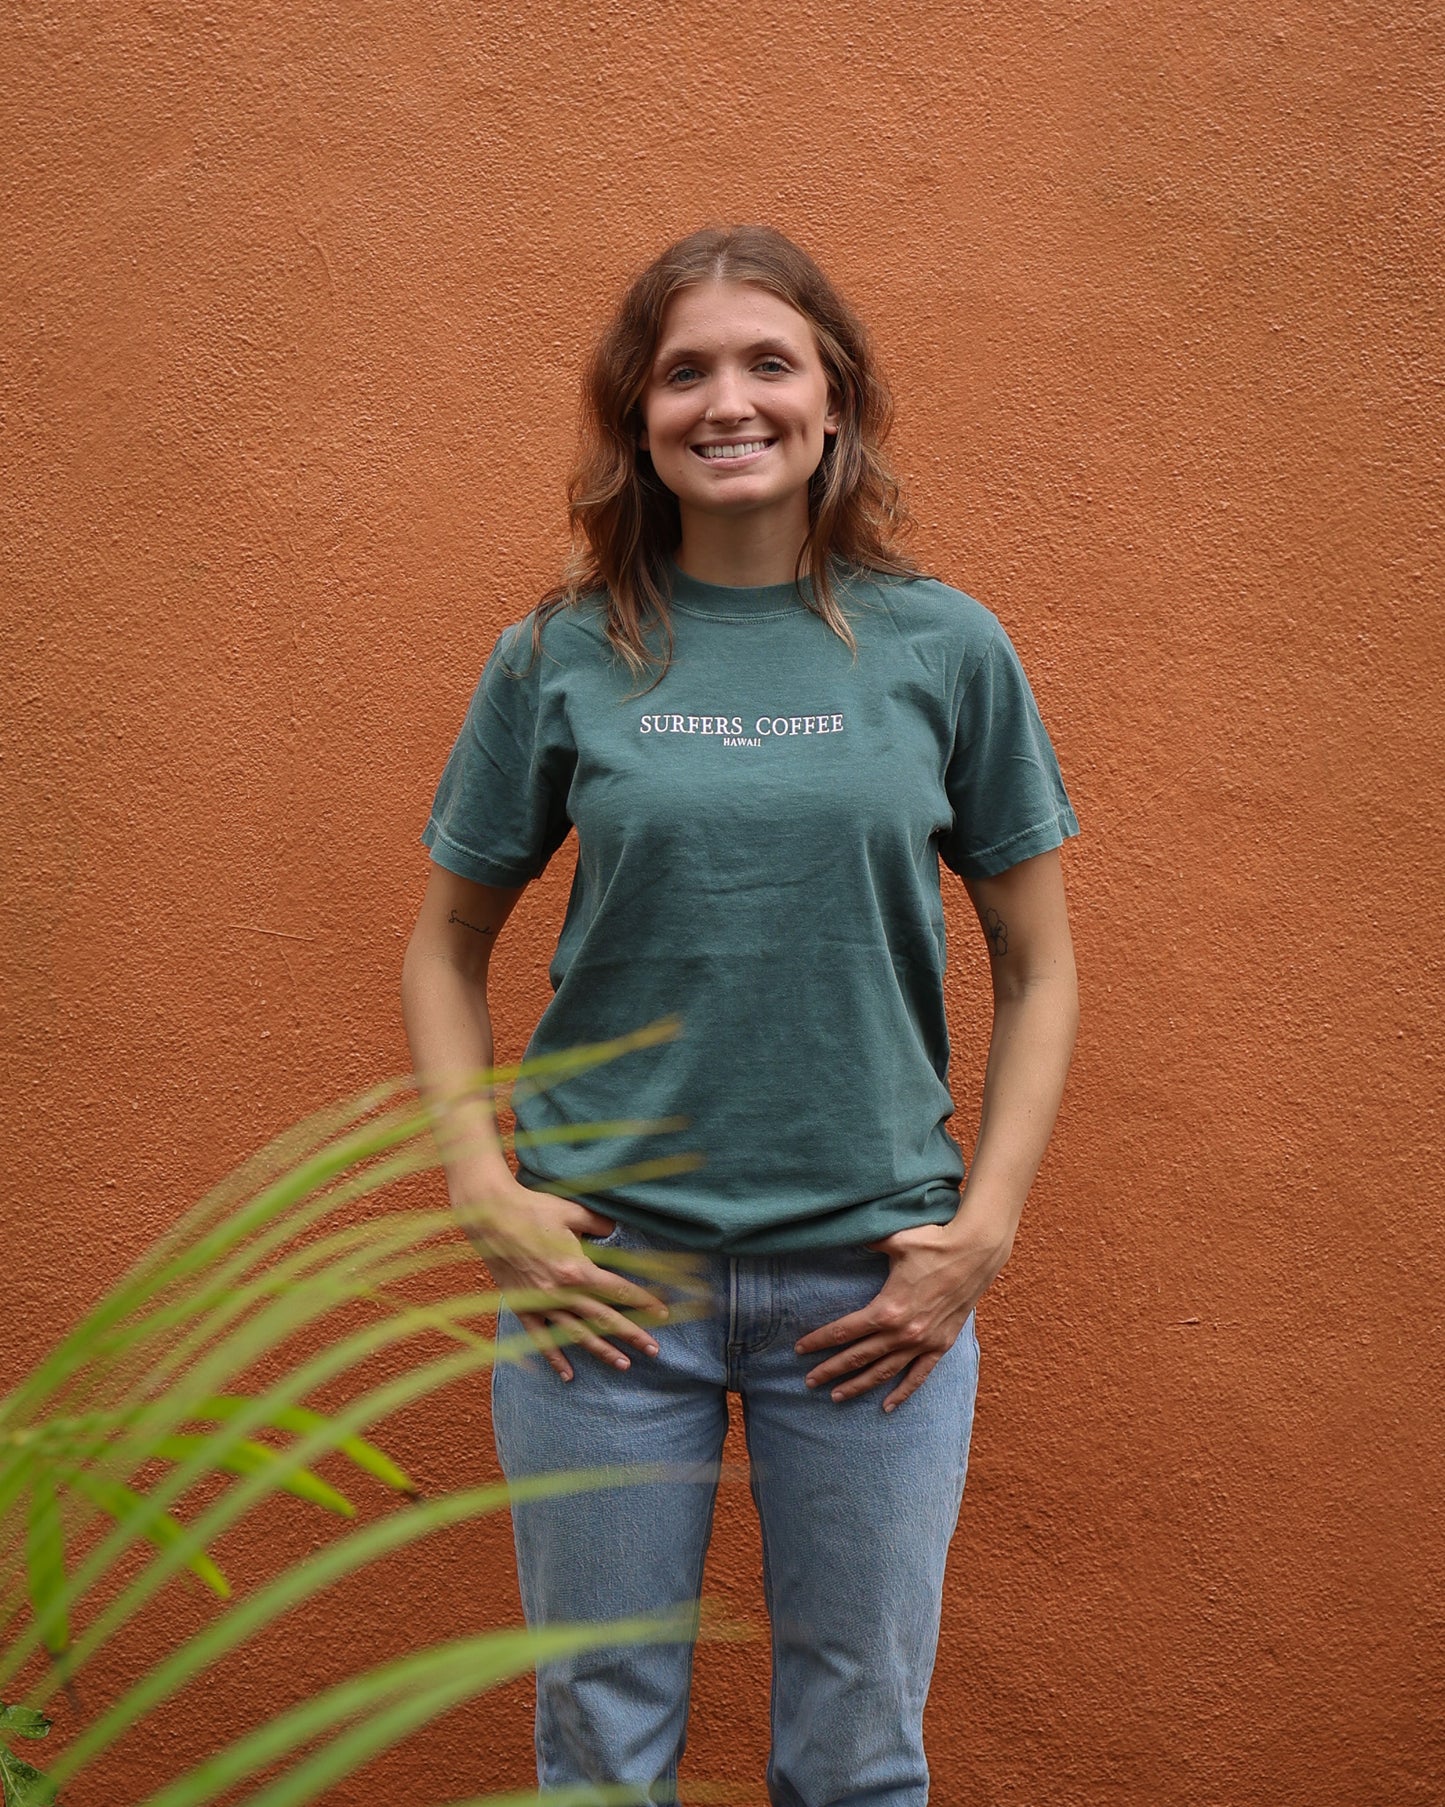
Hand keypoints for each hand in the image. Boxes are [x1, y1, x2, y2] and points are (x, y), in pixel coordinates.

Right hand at [453, 1176, 670, 1382]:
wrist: (489, 1216)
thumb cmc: (533, 1209)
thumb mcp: (573, 1212)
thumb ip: (600, 1224)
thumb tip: (618, 1230)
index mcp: (577, 1269)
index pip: (618, 1291)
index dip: (643, 1302)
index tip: (662, 1314)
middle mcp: (561, 1292)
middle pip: (604, 1318)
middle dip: (632, 1335)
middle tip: (654, 1351)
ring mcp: (540, 1303)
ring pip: (577, 1333)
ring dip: (601, 1351)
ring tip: (624, 1365)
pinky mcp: (521, 1307)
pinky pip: (540, 1338)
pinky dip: (554, 1357)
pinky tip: (568, 1375)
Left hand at [793, 1209, 1014, 1411]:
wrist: (975, 1253)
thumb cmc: (933, 1242)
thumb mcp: (894, 1239)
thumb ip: (866, 1241)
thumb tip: (846, 1234)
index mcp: (887, 1308)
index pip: (844, 1331)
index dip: (819, 1341)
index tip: (799, 1349)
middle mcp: (903, 1332)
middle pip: (858, 1357)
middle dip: (830, 1370)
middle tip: (808, 1382)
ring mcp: (923, 1342)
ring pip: (884, 1372)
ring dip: (858, 1386)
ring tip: (836, 1396)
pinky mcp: (940, 1345)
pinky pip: (918, 1376)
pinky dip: (903, 1392)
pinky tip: (887, 1406)